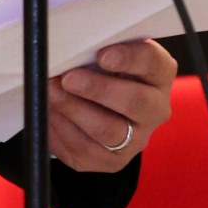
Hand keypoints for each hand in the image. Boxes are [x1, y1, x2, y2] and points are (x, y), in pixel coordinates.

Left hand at [47, 39, 175, 172]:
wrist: (96, 103)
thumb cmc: (99, 68)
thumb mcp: (102, 51)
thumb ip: (94, 46)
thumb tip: (66, 47)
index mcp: (158, 73)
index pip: (152, 62)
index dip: (128, 58)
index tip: (102, 55)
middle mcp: (154, 109)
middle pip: (135, 102)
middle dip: (97, 89)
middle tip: (68, 79)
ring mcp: (137, 139)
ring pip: (108, 131)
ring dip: (74, 110)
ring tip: (51, 93)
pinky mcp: (113, 160)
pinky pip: (86, 151)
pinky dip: (62, 129)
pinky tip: (49, 112)